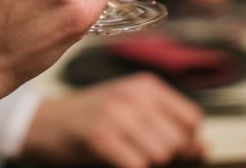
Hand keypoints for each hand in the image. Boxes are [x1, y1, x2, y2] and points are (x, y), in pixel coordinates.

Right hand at [22, 73, 203, 167]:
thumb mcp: (130, 113)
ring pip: (161, 155)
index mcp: (147, 85)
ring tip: (128, 158)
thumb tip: (204, 150)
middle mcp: (136, 96)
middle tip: (141, 158)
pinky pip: (138, 165)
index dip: (185, 144)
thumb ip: (166, 128)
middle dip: (168, 159)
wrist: (41, 124)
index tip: (168, 153)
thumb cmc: (88, 120)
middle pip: (179, 140)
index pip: (192, 120)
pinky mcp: (101, 138)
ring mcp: (118, 115)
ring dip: (149, 165)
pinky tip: (119, 163)